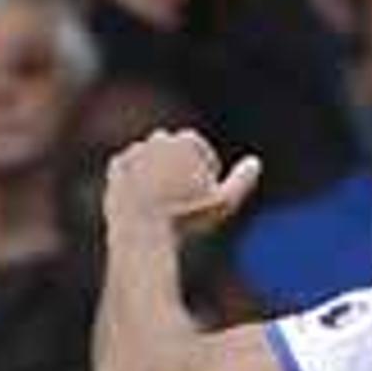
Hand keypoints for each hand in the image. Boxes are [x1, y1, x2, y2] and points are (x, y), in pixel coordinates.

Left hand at [100, 128, 260, 242]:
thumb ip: (241, 182)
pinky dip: (137, 182)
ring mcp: (135, 151)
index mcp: (184, 140)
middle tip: (183, 196)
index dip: (204, 166)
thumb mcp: (222, 204)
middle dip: (179, 167)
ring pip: (151, 160)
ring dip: (157, 173)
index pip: (198, 147)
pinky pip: (130, 170)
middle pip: (173, 150)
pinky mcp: (116, 167)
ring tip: (164, 200)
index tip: (204, 189)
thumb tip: (255, 162)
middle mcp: (157, 139)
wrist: (141, 231)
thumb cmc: (186, 219)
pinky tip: (146, 201)